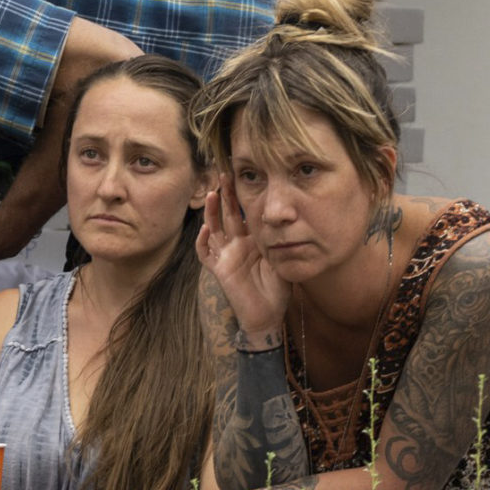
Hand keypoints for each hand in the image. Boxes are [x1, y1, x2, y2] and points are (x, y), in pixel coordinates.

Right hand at [197, 178, 286, 342]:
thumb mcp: (282, 259)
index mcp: (252, 240)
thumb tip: (286, 220)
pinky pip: (206, 255)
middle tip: (224, 174)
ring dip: (212, 213)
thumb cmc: (278, 289)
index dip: (240, 196)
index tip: (241, 177)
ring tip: (213, 195)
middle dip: (225, 195)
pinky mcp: (220, 270)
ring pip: (214, 229)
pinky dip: (202, 243)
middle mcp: (237, 244)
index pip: (243, 213)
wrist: (268, 315)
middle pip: (227, 215)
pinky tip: (205, 231)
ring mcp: (226, 256)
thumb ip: (280, 241)